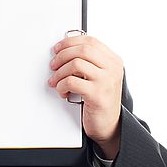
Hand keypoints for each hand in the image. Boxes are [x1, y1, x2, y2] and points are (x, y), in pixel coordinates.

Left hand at [47, 34, 123, 158]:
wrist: (109, 125)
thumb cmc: (100, 99)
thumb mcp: (100, 76)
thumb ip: (89, 62)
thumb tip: (65, 50)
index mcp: (113, 61)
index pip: (90, 41)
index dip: (70, 42)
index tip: (58, 48)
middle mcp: (112, 69)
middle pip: (83, 49)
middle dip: (63, 55)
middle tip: (53, 64)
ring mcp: (106, 81)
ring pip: (76, 64)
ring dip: (60, 72)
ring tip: (56, 81)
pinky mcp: (97, 95)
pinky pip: (72, 82)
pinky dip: (61, 86)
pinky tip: (63, 91)